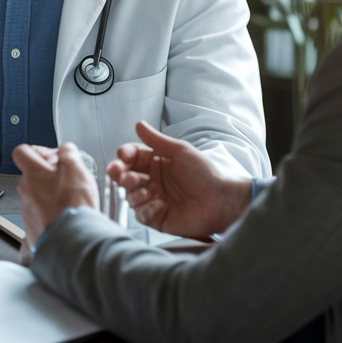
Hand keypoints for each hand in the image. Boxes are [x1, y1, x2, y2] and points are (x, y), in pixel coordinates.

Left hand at [12, 143, 99, 265]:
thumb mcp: (76, 169)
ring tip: (71, 201)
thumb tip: (65, 150)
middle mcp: (25, 192)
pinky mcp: (33, 228)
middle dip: (50, 175)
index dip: (37, 151)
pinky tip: (67, 216)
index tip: (51, 157)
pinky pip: (41, 214)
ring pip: (38, 196)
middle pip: (33, 175)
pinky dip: (53, 213)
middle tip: (68, 180)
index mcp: (32, 174)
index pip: (21, 152)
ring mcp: (27, 212)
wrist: (70, 241)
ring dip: (52, 195)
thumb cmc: (71, 206)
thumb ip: (68, 153)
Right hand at [106, 121, 250, 238]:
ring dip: (134, 193)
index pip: (132, 157)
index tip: (123, 155)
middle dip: (120, 174)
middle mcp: (152, 181)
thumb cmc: (205, 174)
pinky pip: (141, 215)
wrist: (221, 201)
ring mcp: (153, 200)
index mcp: (156, 163)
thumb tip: (138, 124)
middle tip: (119, 173)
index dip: (124, 156)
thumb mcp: (180, 151)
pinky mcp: (157, 218)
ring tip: (146, 191)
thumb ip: (156, 140)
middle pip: (126, 177)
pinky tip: (160, 205)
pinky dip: (147, 209)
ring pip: (130, 196)